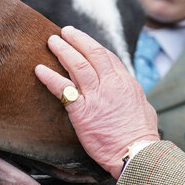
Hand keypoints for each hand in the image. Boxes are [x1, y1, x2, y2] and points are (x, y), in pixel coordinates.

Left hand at [34, 26, 159, 176]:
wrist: (135, 152)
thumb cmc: (141, 136)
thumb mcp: (145, 109)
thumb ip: (134, 97)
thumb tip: (133, 95)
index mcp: (126, 82)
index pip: (107, 57)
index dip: (92, 47)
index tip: (83, 41)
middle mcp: (110, 84)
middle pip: (92, 54)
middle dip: (77, 39)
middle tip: (64, 32)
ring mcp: (95, 96)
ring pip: (77, 65)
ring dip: (63, 50)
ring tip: (52, 41)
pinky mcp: (81, 111)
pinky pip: (62, 88)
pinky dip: (49, 77)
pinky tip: (39, 69)